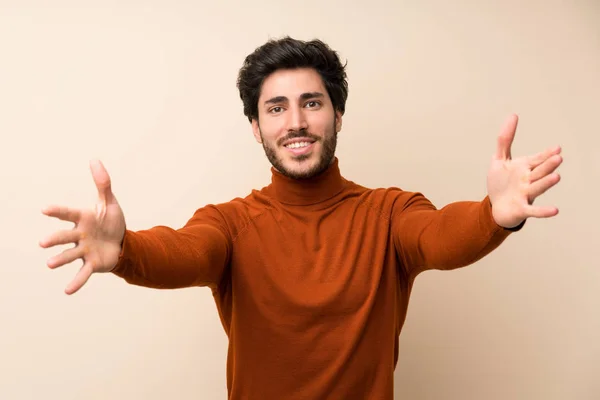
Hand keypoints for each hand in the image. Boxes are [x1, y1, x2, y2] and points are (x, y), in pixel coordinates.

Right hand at [39, 160, 125, 294]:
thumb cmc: (111, 221)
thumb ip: (103, 183)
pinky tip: (67, 291)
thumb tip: (95, 159)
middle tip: (43, 243)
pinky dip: (76, 282)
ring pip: (70, 255)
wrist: (122, 242)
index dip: (57, 212)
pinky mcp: (92, 264)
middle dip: (54, 239)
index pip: (68, 213)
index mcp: (82, 218)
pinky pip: (82, 274)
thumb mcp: (109, 202)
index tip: (45, 209)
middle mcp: (79, 235)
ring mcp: (84, 250)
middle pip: (65, 237)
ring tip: (50, 264)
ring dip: (60, 259)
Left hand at [487, 114, 561, 228]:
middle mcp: (528, 180)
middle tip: (558, 157)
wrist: (496, 207)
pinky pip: (533, 211)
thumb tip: (513, 115)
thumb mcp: (499, 160)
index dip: (545, 154)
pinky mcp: (522, 209)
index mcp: (524, 168)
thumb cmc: (500, 183)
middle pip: (539, 172)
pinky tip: (555, 210)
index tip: (557, 148)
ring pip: (537, 188)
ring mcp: (526, 195)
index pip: (537, 159)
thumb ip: (504, 140)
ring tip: (556, 176)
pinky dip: (543, 211)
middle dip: (547, 165)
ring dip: (546, 183)